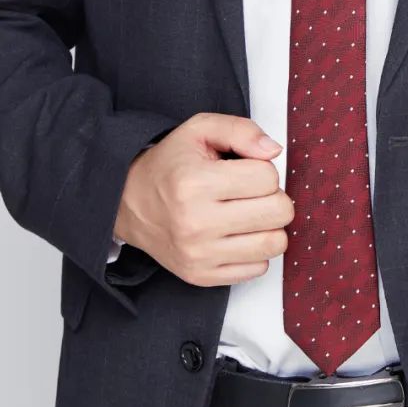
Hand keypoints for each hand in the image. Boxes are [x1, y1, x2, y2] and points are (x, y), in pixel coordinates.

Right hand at [112, 112, 295, 285]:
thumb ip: (242, 131)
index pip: (268, 178)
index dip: (263, 169)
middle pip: (278, 212)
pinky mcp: (202, 276)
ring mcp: (199, 255)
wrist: (129, 202)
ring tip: (249, 214)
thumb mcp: (200, 130)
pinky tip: (236, 235)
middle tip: (252, 193)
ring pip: (275, 244)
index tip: (246, 170)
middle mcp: (196, 223)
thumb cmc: (169, 165)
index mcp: (196, 182)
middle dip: (273, 197)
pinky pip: (258, 268)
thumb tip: (274, 151)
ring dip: (269, 226)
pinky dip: (255, 251)